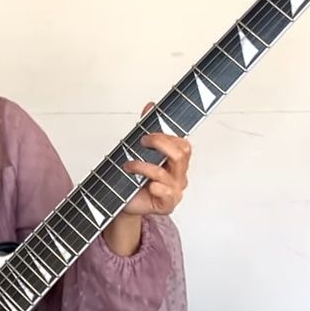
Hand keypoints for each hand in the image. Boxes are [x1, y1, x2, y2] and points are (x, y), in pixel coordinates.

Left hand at [121, 101, 191, 217]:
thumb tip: (150, 106)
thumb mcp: (139, 151)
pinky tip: (147, 186)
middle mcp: (179, 175)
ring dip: (143, 166)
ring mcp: (175, 191)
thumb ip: (147, 128)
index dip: (166, 137)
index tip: (146, 134)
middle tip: (142, 143)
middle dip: (160, 145)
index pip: (183, 145)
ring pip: (165, 173)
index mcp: (176, 162)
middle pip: (181, 155)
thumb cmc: (135, 178)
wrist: (126, 203)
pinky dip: (156, 187)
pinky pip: (167, 194)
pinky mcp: (167, 204)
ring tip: (129, 166)